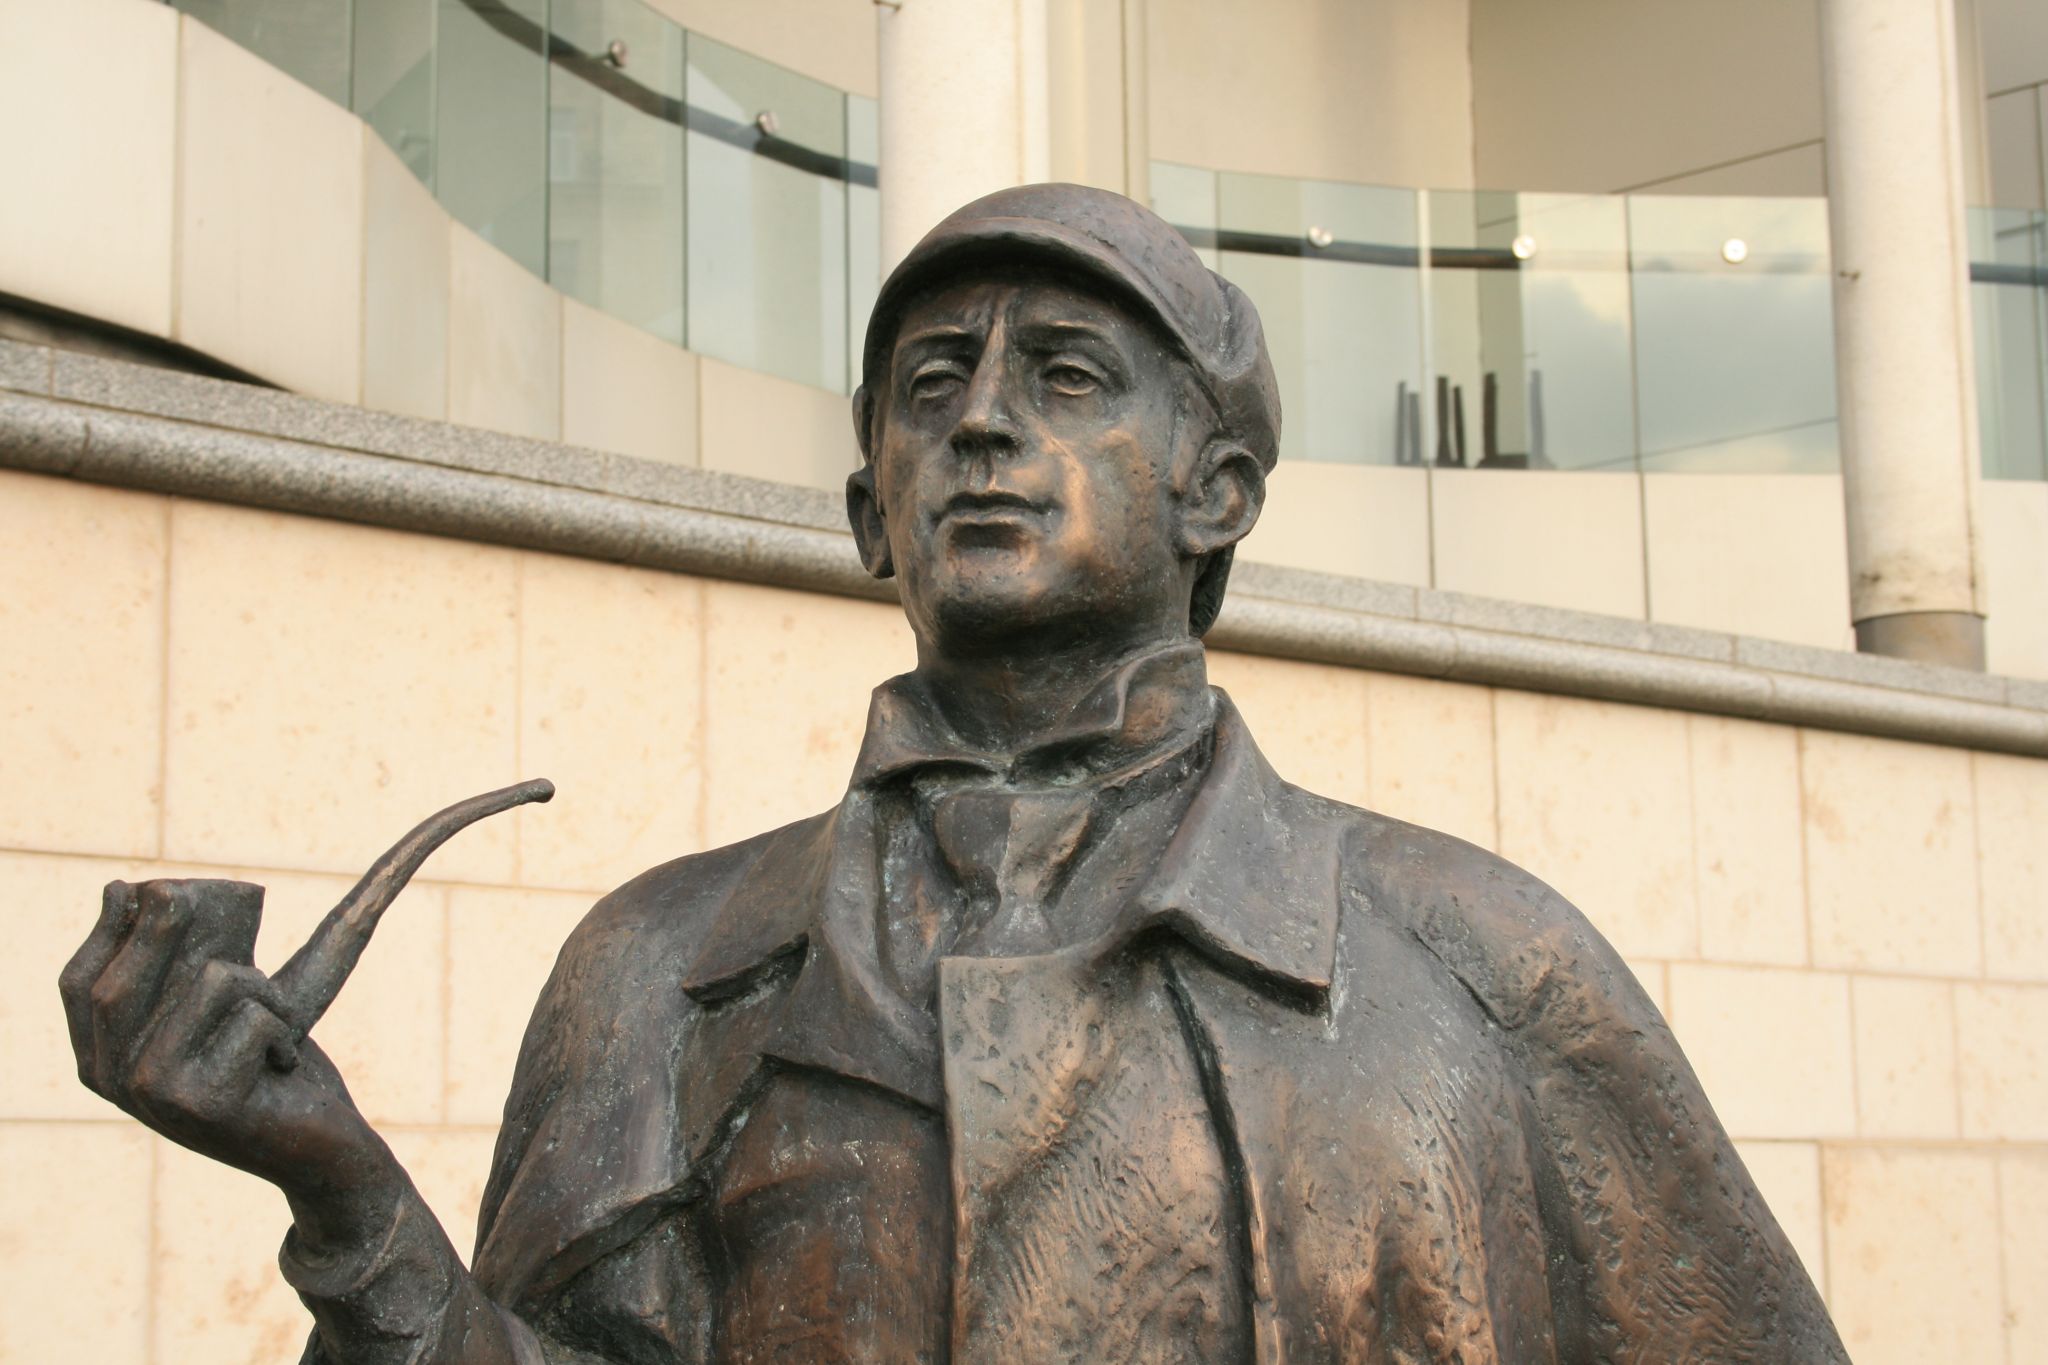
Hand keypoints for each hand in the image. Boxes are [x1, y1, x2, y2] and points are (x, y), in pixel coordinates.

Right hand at [58, 878, 399, 1219]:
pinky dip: (283, 1026)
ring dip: (262, 989)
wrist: (322, 1148)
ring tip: (274, 1028)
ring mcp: (154, 1096)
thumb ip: (184, 968)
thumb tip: (143, 890)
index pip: (81, 987)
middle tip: (181, 891)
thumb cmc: (270, 1071)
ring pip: (211, 983)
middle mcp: (117, 1082)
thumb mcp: (219, 1016)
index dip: (100, 934)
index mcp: (106, 1062)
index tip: (125, 888)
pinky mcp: (203, 1104)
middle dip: (156, 925)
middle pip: (124, 981)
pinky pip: (253, 1017)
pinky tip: (284, 1066)